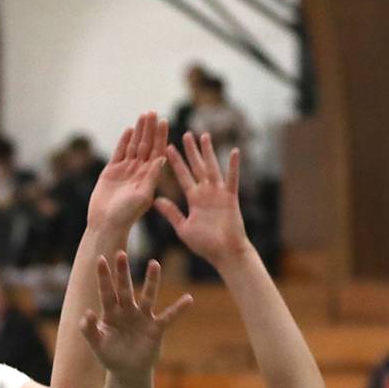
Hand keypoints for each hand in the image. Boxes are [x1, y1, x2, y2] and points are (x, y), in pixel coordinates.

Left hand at [81, 251, 191, 378]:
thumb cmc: (110, 355)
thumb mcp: (96, 345)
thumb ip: (89, 330)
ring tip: (154, 264)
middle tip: (121, 253)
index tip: (100, 259)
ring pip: (147, 296)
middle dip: (123, 272)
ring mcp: (142, 318)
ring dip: (151, 281)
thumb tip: (87, 313)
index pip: (106, 292)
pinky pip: (168, 316)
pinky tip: (189, 299)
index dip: (104, 277)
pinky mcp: (156, 328)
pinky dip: (178, 309)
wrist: (128, 371)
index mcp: (110, 313)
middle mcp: (127, 311)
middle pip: (124, 288)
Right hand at [87, 112, 168, 230]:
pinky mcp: (111, 172)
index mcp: (150, 176)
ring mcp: (125, 170)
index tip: (164, 121)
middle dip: (150, 129)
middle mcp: (139, 171)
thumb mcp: (143, 195)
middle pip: (146, 145)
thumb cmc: (126, 214)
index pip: (157, 151)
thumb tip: (162, 158)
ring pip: (133, 146)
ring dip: (139, 131)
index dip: (160, 136)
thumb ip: (152, 177)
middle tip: (153, 112)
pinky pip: (119, 152)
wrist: (106, 223)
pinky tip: (129, 129)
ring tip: (143, 115)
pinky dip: (124, 141)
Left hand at [154, 132, 251, 266]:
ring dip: (208, 152)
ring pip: (212, 168)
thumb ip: (171, 212)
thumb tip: (155, 201)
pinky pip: (232, 179)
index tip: (167, 147)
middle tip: (185, 134)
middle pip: (197, 167)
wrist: (224, 254)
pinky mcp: (231, 198)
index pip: (183, 176)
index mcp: (194, 199)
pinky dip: (233, 166)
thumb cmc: (205, 244)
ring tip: (204, 135)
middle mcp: (206, 193)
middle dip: (190, 151)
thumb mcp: (183, 227)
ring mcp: (219, 194)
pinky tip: (233, 151)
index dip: (175, 162)